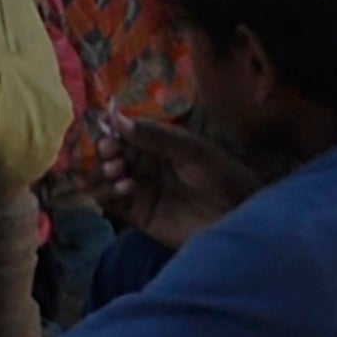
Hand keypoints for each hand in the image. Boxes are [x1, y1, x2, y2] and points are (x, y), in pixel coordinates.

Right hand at [90, 117, 252, 250]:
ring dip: (101, 172)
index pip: (123, 132)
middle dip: (105, 151)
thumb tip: (117, 119)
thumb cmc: (221, 177)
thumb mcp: (191, 150)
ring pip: (101, 177)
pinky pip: (107, 201)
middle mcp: (144, 164)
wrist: (236, 218)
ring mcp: (138, 189)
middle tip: (113, 154)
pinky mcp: (135, 214)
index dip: (112, 131)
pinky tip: (126, 188)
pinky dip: (106, 192)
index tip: (111, 134)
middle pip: (107, 153)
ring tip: (118, 171)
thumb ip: (155, 136)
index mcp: (157, 143)